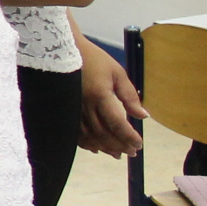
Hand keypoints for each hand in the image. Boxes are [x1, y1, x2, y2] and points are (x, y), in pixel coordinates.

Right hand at [77, 32, 146, 157]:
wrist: (63, 51)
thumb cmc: (94, 60)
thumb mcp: (117, 72)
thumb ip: (130, 95)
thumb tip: (143, 115)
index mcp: (100, 96)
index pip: (117, 124)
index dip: (129, 137)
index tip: (139, 144)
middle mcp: (85, 106)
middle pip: (104, 134)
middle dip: (120, 145)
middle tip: (132, 152)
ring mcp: (73, 110)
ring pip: (89, 137)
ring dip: (105, 148)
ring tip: (118, 154)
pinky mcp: (65, 111)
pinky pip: (76, 134)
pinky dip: (87, 144)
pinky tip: (97, 148)